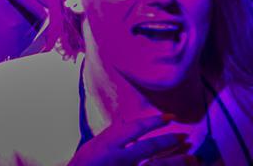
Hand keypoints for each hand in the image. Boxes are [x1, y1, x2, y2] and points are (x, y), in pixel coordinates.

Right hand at [66, 114, 187, 165]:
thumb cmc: (84, 164)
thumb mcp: (93, 145)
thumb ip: (111, 134)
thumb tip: (126, 122)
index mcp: (108, 144)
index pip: (135, 128)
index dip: (155, 121)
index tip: (171, 117)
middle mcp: (119, 158)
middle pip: (149, 147)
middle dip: (169, 141)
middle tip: (185, 136)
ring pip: (157, 165)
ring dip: (176, 161)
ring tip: (192, 157)